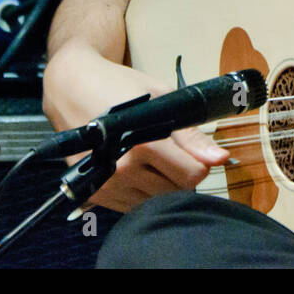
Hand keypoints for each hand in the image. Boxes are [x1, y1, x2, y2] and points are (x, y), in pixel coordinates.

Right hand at [42, 46, 229, 212]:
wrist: (72, 90)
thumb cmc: (120, 88)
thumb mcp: (163, 99)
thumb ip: (191, 135)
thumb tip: (220, 159)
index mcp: (143, 144)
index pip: (193, 176)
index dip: (201, 163)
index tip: (194, 151)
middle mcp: (122, 169)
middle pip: (176, 192)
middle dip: (183, 174)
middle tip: (173, 152)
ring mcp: (107, 184)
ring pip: (155, 202)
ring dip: (162, 185)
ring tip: (154, 158)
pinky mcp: (95, 193)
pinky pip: (133, 206)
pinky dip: (142, 192)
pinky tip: (138, 168)